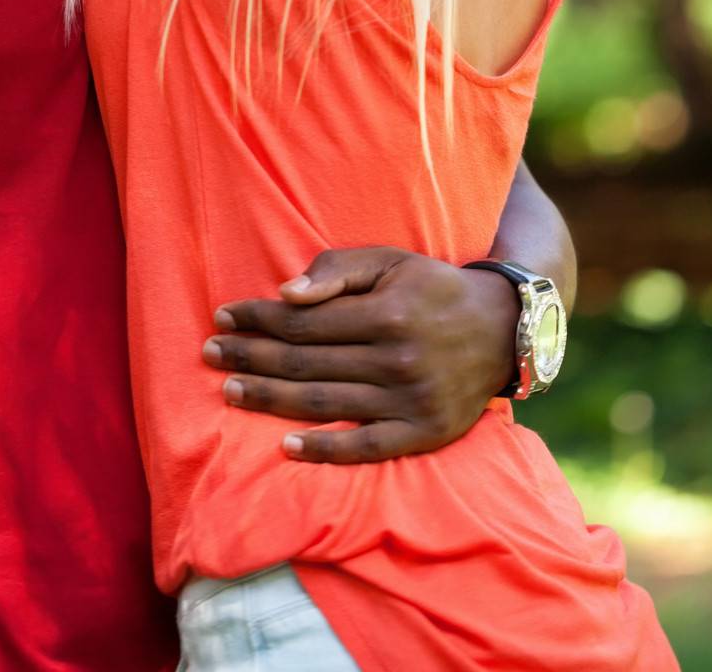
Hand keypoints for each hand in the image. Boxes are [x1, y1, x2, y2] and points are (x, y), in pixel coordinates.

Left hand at [201, 246, 520, 463]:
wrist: (502, 328)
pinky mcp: (423, 434)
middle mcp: (396, 360)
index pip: (304, 320)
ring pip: (324, 403)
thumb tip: (287, 294)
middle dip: (251, 357)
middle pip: (306, 363)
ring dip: (270, 399)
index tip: (223, 316)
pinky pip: (365, 448)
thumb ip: (338, 271)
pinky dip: (324, 451)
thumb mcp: (391, 260)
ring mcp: (409, 402)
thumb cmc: (432, 288)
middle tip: (210, 354)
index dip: (259, 318)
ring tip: (229, 391)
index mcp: (387, 313)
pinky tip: (286, 447)